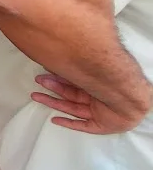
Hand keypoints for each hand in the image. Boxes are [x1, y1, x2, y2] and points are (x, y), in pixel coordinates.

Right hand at [32, 73, 151, 134]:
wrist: (132, 99)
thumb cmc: (117, 81)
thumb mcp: (96, 69)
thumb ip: (81, 61)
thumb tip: (69, 43)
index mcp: (99, 85)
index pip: (75, 83)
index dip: (59, 78)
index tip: (46, 71)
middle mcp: (98, 98)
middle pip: (70, 94)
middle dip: (53, 87)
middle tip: (38, 81)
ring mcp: (98, 112)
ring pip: (71, 107)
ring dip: (53, 102)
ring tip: (36, 96)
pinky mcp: (100, 126)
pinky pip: (82, 125)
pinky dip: (68, 123)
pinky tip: (55, 120)